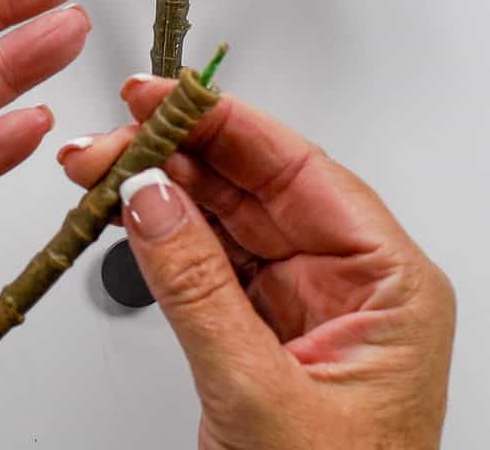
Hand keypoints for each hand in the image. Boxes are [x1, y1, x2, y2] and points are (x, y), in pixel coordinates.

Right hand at [58, 76, 454, 449]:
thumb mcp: (259, 391)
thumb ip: (196, 286)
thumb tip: (148, 199)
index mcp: (389, 285)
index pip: (302, 172)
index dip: (228, 124)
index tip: (166, 97)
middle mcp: (348, 285)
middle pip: (256, 187)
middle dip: (177, 155)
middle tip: (112, 135)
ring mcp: (300, 307)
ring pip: (224, 220)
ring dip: (159, 192)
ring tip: (100, 169)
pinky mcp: (259, 331)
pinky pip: (206, 262)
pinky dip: (160, 238)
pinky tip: (124, 214)